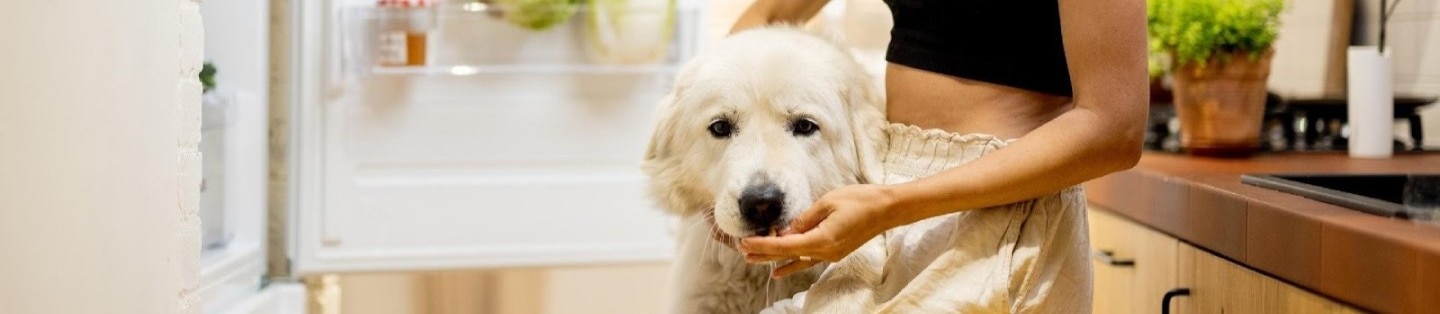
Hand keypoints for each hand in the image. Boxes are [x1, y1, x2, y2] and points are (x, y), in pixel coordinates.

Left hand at [738, 184, 898, 277]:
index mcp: (822, 240)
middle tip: (741, 251)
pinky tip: (779, 271)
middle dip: (763, 253)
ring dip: (774, 258)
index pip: (785, 245)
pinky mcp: (834, 251)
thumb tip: (787, 230)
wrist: (887, 209)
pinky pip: (808, 260)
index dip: (763, 245)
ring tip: (752, 259)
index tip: (745, 242)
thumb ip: (804, 219)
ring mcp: (830, 254)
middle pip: (787, 255)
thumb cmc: (860, 201)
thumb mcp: (827, 203)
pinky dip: (792, 263)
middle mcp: (825, 252)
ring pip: (796, 258)